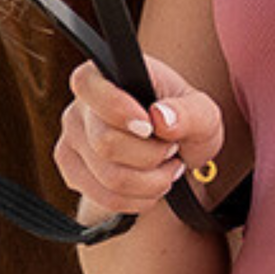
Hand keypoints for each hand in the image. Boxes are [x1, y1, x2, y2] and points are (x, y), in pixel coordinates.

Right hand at [54, 57, 225, 217]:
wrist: (174, 152)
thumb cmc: (183, 122)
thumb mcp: (202, 113)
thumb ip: (190, 111)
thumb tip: (161, 117)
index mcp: (103, 74)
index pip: (87, 85)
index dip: (117, 108)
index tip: (149, 126)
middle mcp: (79, 107)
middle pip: (105, 144)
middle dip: (151, 155)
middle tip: (171, 148)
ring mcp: (71, 142)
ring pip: (109, 178)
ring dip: (150, 181)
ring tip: (166, 167)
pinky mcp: (73, 174)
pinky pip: (105, 198)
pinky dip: (138, 199)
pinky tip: (150, 183)